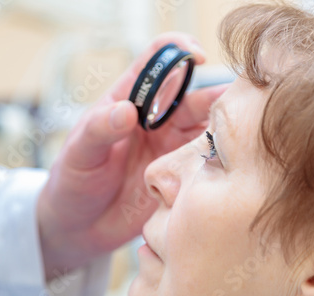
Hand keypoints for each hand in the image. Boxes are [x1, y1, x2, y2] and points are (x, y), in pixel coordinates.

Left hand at [37, 32, 227, 279]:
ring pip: (207, 130)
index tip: (196, 56)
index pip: (158, 60)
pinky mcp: (180, 176)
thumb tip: (126, 111)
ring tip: (241, 137)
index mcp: (130, 100)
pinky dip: (222, 160)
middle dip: (217, 95)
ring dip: (225, 130)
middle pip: (194, 97)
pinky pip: (206, 163)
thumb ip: (99, 128)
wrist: (79, 227)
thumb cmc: (72, 181)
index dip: (179, 50)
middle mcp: (156, 120)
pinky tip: (232, 165)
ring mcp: (171, 148)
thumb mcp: (78, 152)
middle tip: (239, 103)